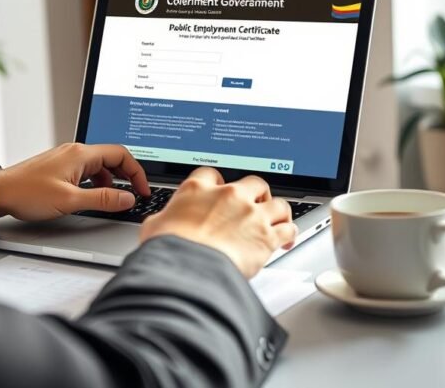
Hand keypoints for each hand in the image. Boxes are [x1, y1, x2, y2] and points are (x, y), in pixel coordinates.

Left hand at [0, 143, 150, 220]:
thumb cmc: (27, 193)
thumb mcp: (70, 200)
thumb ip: (102, 200)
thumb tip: (127, 198)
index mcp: (80, 154)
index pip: (120, 154)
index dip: (136, 172)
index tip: (142, 190)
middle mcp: (75, 152)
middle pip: (111, 157)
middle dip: (126, 175)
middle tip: (134, 194)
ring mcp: (66, 158)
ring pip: (99, 165)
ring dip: (110, 181)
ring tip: (113, 199)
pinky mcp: (59, 167)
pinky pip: (86, 171)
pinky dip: (96, 182)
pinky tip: (92, 196)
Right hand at [139, 167, 296, 277]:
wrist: (188, 270)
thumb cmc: (170, 250)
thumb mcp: (155, 227)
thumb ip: (164, 220)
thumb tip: (160, 224)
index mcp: (198, 190)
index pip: (211, 175)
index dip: (218, 183)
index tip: (220, 191)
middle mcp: (228, 196)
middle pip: (254, 183)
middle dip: (257, 193)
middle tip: (255, 204)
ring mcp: (250, 214)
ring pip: (278, 204)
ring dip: (279, 212)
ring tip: (278, 221)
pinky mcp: (266, 236)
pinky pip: (288, 228)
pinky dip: (290, 233)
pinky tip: (287, 239)